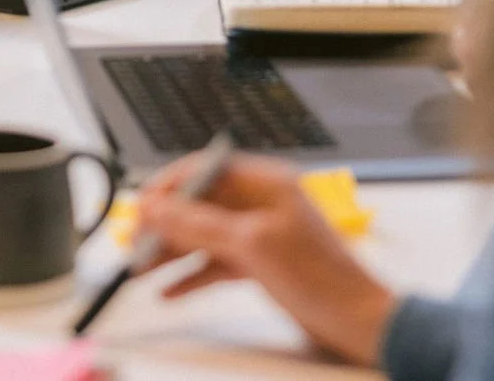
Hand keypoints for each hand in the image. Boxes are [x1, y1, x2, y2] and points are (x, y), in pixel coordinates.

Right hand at [135, 153, 395, 365]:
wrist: (358, 322)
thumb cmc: (323, 278)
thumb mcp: (252, 245)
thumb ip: (199, 224)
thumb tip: (157, 207)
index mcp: (266, 183)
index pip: (206, 170)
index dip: (169, 186)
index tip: (141, 205)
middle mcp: (261, 204)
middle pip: (199, 205)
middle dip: (165, 224)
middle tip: (134, 242)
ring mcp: (260, 234)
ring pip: (203, 236)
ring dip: (172, 252)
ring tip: (142, 269)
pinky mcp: (260, 264)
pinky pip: (215, 263)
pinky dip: (191, 275)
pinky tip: (169, 289)